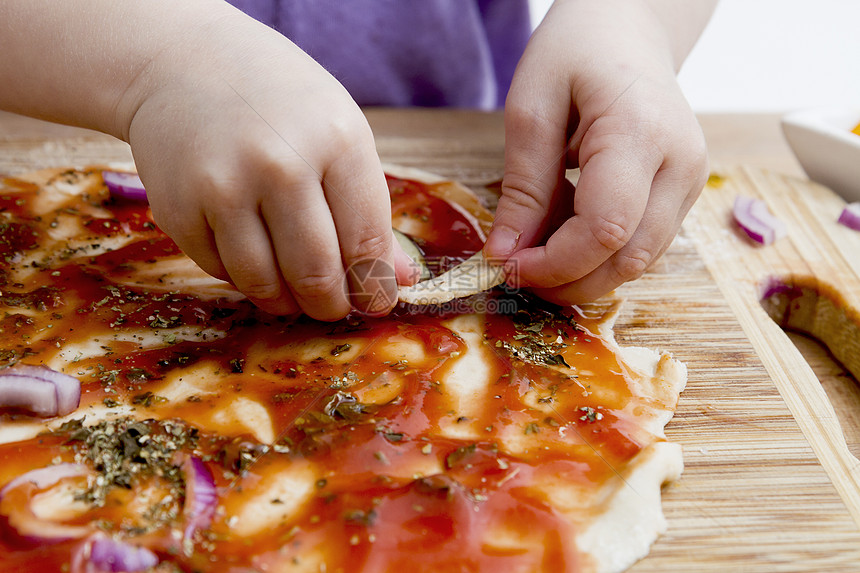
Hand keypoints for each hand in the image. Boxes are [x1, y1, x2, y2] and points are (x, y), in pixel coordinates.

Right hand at [120, 7, 410, 319]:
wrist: (183, 63)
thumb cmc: (280, 102)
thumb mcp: (340, 134)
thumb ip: (370, 209)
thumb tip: (403, 279)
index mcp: (336, 141)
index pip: (366, 241)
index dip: (375, 285)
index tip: (377, 302)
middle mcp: (279, 165)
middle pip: (316, 273)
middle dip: (332, 305)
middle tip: (335, 309)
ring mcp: (223, 188)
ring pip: (264, 284)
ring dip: (287, 302)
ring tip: (297, 295)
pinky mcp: (178, 209)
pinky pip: (221, 272)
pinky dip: (244, 278)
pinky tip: (255, 260)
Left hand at [484, 0, 711, 304]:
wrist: (630, 27)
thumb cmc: (577, 51)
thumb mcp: (533, 106)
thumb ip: (523, 186)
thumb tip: (506, 253)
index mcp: (640, 133)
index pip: (605, 229)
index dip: (554, 263)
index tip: (507, 266)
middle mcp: (681, 164)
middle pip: (628, 258)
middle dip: (567, 281)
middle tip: (515, 272)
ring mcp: (691, 181)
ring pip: (638, 261)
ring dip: (583, 274)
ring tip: (535, 253)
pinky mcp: (684, 192)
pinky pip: (642, 244)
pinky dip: (600, 256)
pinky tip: (564, 236)